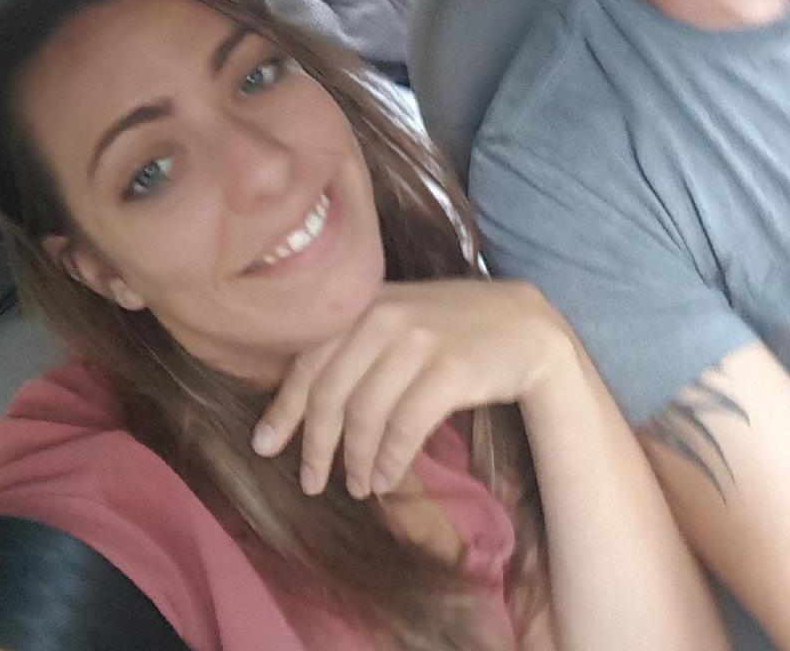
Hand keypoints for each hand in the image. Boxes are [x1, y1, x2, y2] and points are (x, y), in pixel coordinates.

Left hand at [251, 279, 569, 499]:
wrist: (524, 324)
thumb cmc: (451, 327)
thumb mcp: (398, 319)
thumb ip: (353, 345)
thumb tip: (304, 403)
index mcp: (364, 303)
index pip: (310, 360)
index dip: (284, 408)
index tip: (264, 446)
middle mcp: (384, 316)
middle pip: (332, 393)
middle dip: (316, 445)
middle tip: (310, 482)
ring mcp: (418, 341)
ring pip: (366, 414)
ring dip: (355, 460)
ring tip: (356, 486)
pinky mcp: (451, 369)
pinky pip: (406, 427)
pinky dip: (390, 460)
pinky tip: (385, 477)